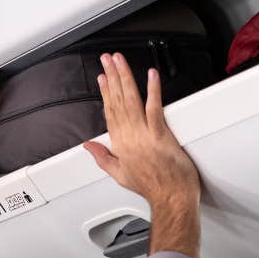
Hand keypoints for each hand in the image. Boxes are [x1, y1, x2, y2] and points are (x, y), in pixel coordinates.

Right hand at [83, 54, 199, 211]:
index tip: (102, 77)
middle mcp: (129, 136)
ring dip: (125, 77)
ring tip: (119, 61)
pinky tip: (151, 75)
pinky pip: (155, 108)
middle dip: (111, 76)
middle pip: (117, 100)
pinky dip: (153, 90)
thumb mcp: (119, 175)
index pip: (109, 111)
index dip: (105, 92)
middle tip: (107, 59)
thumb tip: (88, 146)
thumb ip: (102, 157)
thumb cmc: (150, 187)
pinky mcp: (161, 134)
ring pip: (131, 99)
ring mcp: (144, 134)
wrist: (170, 198)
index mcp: (119, 143)